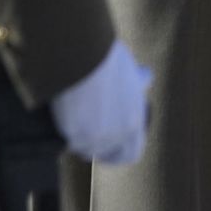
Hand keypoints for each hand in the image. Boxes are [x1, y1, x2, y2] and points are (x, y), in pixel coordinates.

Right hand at [50, 39, 151, 164]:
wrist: (87, 56)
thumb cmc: (109, 59)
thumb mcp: (131, 72)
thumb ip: (137, 83)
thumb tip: (146, 77)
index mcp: (135, 121)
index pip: (131, 153)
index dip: (119, 152)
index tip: (110, 146)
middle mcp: (117, 134)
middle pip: (103, 153)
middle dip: (95, 145)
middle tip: (86, 132)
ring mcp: (94, 138)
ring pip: (84, 148)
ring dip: (79, 138)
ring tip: (75, 115)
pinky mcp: (73, 135)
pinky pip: (68, 140)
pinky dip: (66, 131)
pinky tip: (64, 116)